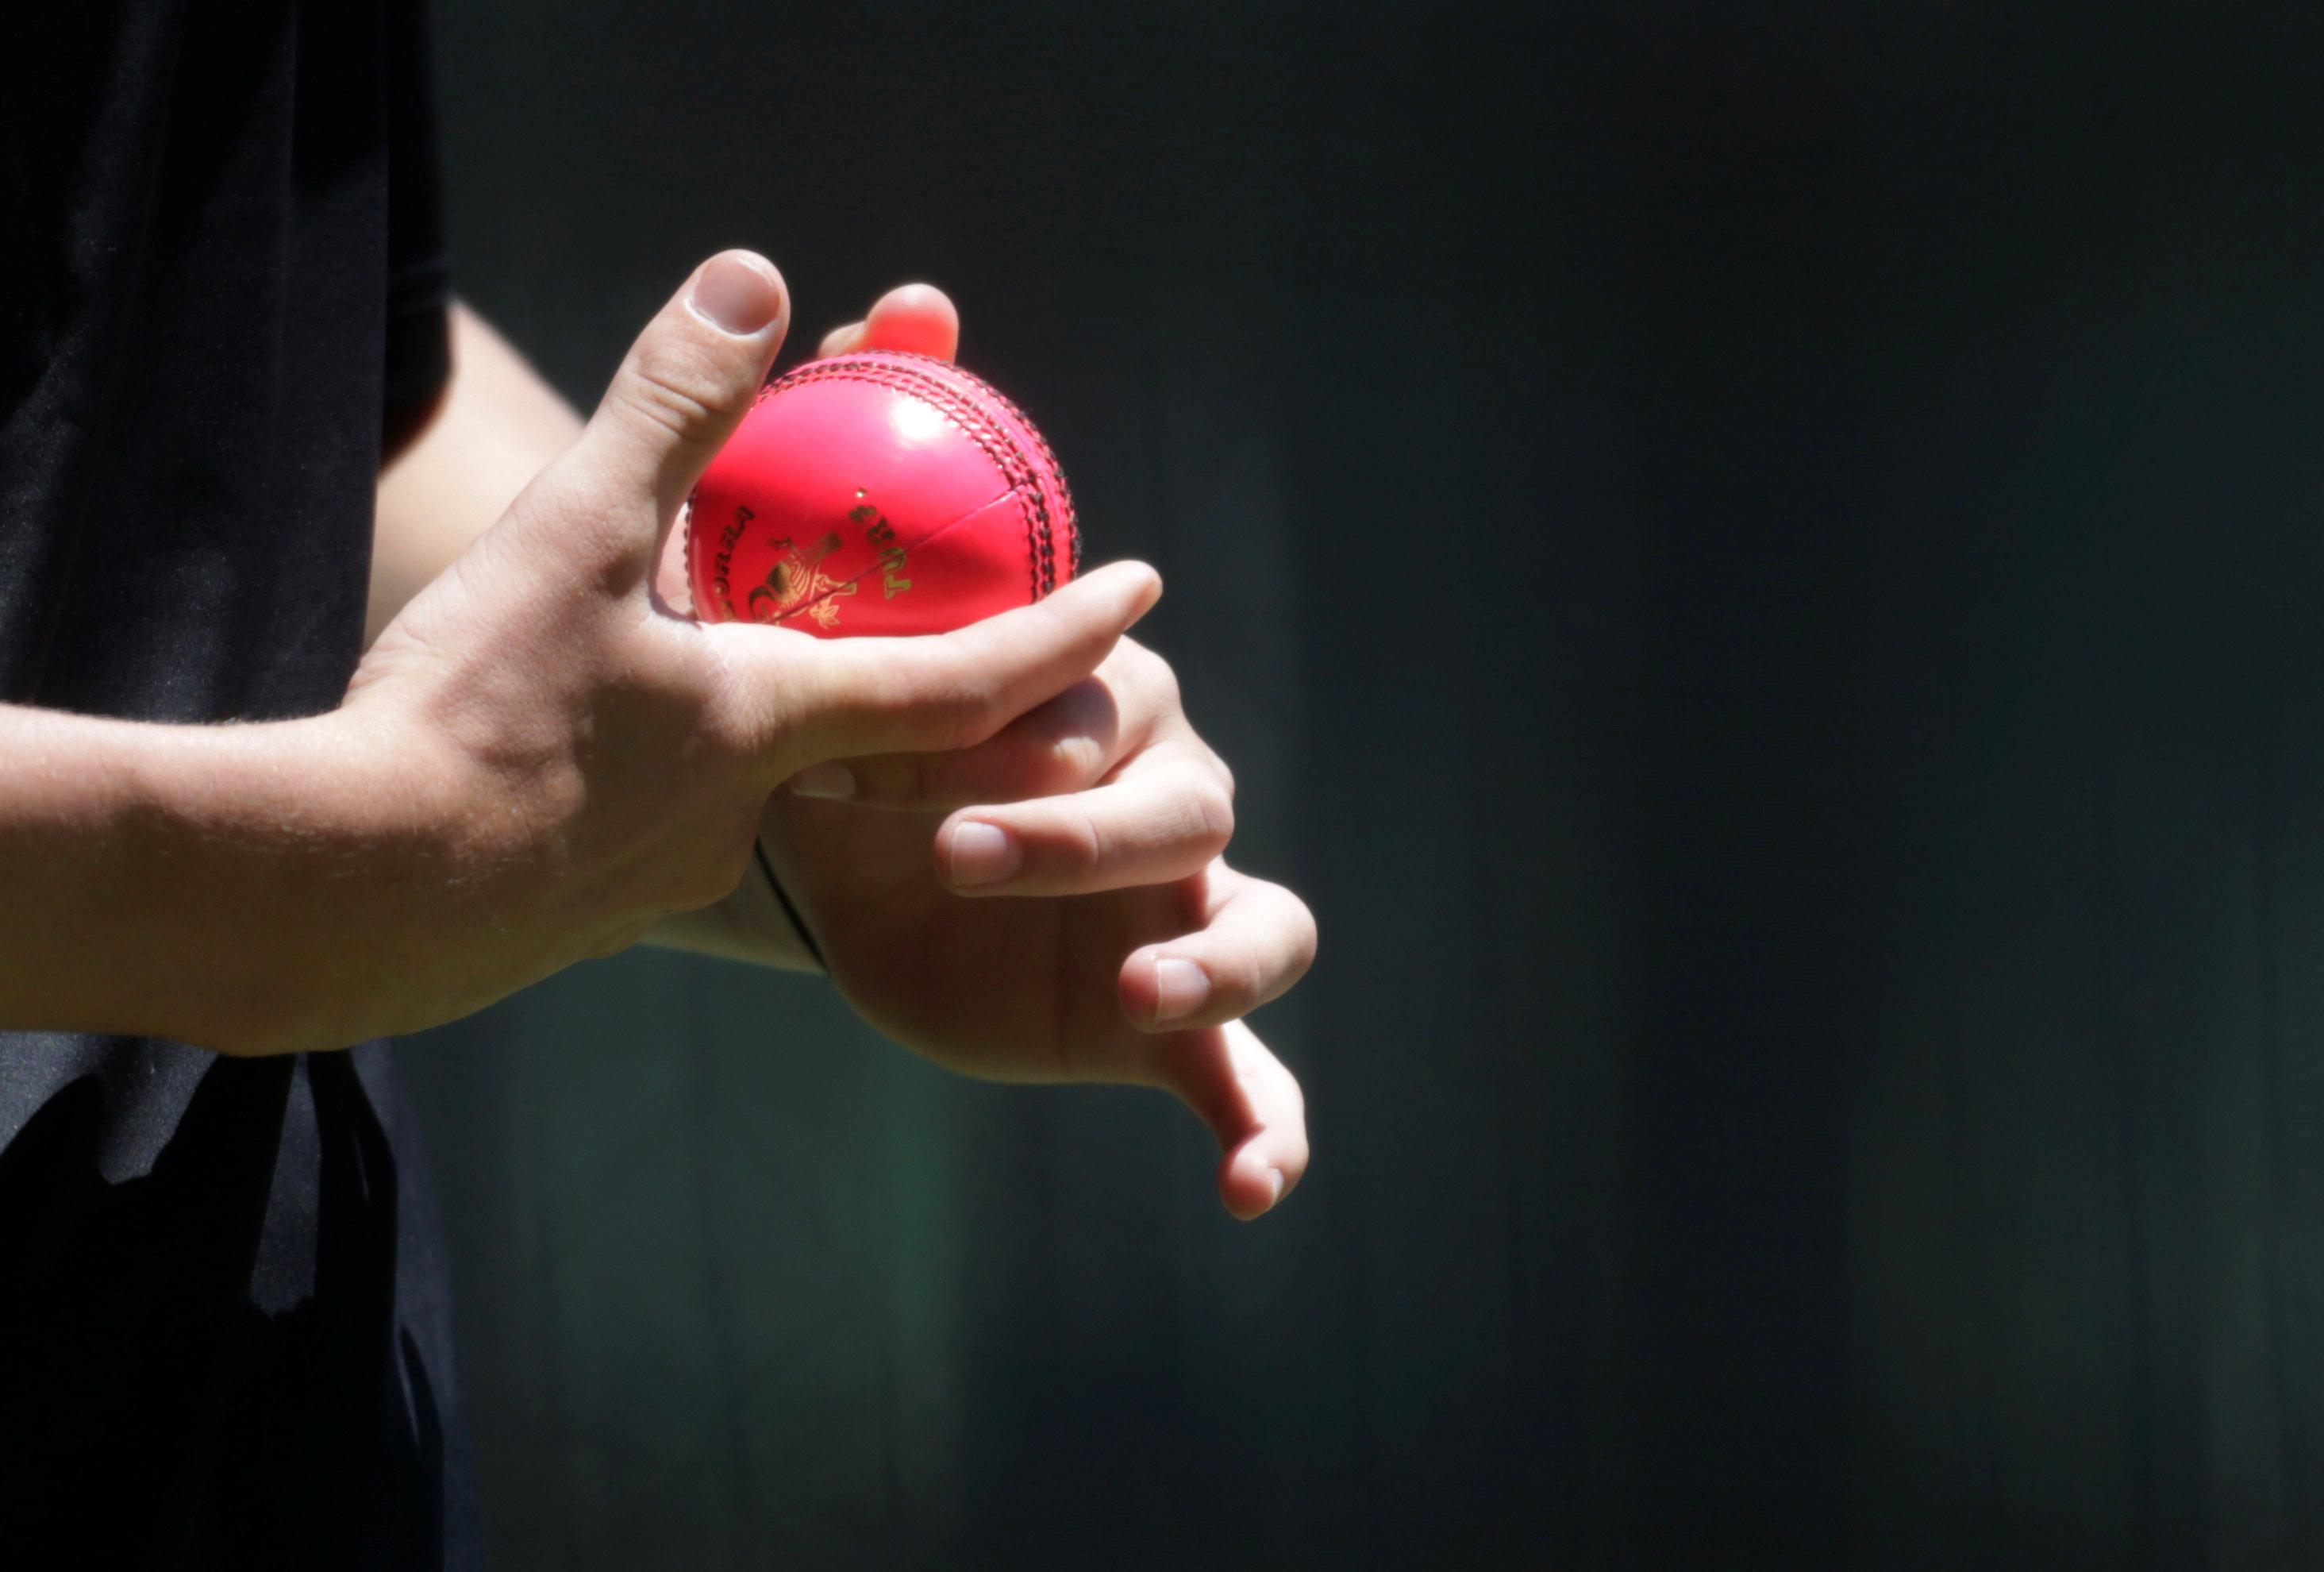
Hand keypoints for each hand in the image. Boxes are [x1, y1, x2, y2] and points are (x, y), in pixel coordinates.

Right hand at [320, 256, 1158, 1046]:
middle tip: (964, 602)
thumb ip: (672, 412)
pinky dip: (685, 753)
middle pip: (888, 735)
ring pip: (768, 772)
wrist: (347, 901)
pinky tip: (622, 725)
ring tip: (760, 642)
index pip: (976, 677)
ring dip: (797, 710)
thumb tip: (758, 282)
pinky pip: (675, 808)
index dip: (1068, 631)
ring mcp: (681, 867)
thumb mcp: (572, 541)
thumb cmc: (469, 723)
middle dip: (941, 668)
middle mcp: (760, 809)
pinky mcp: (601, 900)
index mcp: (782, 725)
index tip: (1145, 588)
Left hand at [760, 287, 1316, 1220]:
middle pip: (1194, 793)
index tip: (916, 750)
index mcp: (1088, 692)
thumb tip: (916, 295)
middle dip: (1083, 822)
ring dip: (1209, 947)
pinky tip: (1254, 1196)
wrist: (792, 853)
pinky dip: (1264, 1126)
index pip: (1121, 685)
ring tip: (1138, 983)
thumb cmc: (815, 703)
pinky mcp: (1156, 1018)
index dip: (1045, 708)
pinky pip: (1241, 1073)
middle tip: (948, 845)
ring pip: (1263, 920)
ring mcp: (1170, 907)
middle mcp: (1153, 793)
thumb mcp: (818, 581)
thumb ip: (870, 423)